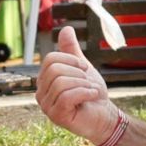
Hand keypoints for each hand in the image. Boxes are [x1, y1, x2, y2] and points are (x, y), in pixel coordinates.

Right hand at [36, 26, 120, 145]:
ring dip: (83, 84)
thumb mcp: (81, 68)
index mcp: (44, 81)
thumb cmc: (91, 94)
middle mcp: (41, 93)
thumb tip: (66, 29)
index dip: (71, 59)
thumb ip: (71, 50)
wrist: (104, 117)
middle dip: (77, 72)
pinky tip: (92, 96)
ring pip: (61, 83)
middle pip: (54, 70)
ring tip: (90, 90)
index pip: (50, 59)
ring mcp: (47, 107)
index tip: (84, 68)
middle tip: (88, 81)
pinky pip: (67, 96)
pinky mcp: (57, 116)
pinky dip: (85, 93)